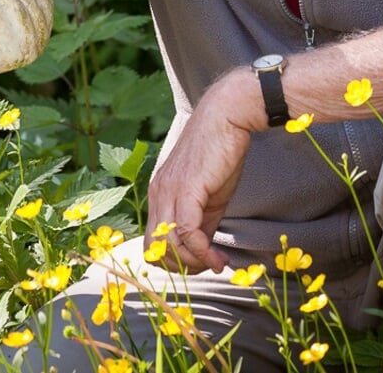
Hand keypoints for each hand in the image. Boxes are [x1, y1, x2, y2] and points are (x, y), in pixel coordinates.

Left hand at [143, 71, 260, 272]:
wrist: (228, 117)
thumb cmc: (221, 152)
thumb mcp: (210, 196)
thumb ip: (203, 223)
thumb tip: (205, 252)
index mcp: (160, 194)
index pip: (154, 241)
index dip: (176, 260)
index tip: (203, 263)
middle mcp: (158, 194)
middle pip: (155, 249)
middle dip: (181, 266)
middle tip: (208, 266)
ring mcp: (168, 192)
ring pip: (168, 245)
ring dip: (193, 262)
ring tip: (216, 262)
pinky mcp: (186, 190)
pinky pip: (186, 232)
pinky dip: (202, 251)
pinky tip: (218, 257)